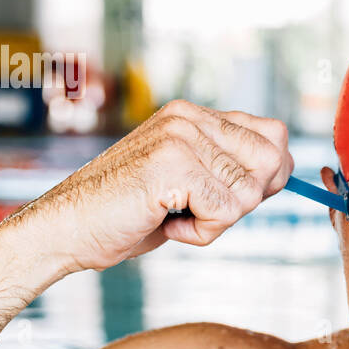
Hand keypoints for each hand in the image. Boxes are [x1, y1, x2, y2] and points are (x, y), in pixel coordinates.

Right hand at [10, 99, 293, 274]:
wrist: (64, 230)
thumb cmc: (127, 213)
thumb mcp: (188, 182)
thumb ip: (229, 168)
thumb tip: (285, 169)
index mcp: (194, 114)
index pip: (274, 134)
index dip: (267, 176)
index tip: (227, 197)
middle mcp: (189, 118)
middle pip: (272, 161)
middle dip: (245, 200)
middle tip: (198, 210)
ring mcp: (180, 138)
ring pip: (249, 193)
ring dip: (217, 222)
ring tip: (173, 216)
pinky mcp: (172, 166)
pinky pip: (225, 213)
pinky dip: (201, 233)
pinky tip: (166, 225)